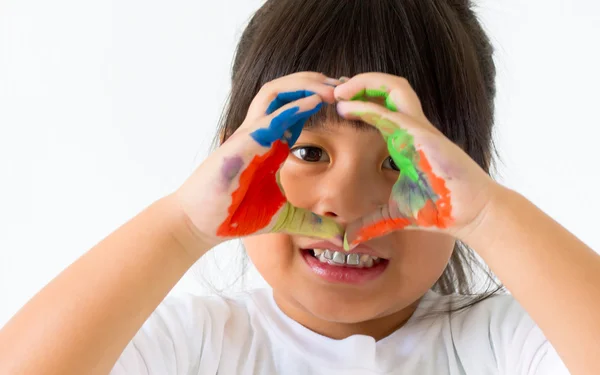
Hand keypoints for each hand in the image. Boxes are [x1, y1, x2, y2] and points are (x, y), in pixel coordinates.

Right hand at [173, 72, 344, 248]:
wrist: (201, 225)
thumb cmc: (235, 215)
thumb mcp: (285, 219)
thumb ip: (311, 223)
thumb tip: (340, 236)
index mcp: (271, 143)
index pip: (297, 109)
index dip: (321, 98)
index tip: (348, 98)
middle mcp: (260, 132)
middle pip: (287, 90)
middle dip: (316, 81)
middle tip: (346, 83)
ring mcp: (249, 135)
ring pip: (274, 92)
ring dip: (305, 84)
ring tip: (333, 87)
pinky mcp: (241, 145)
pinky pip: (268, 117)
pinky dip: (292, 106)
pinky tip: (315, 102)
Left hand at [334, 73, 498, 248]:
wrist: (471, 214)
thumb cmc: (439, 210)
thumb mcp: (393, 215)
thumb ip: (369, 223)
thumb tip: (348, 238)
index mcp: (406, 138)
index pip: (383, 105)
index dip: (360, 98)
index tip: (336, 102)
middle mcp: (413, 127)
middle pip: (389, 87)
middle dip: (361, 81)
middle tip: (333, 88)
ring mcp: (420, 129)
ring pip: (395, 87)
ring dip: (365, 83)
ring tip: (339, 90)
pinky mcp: (424, 137)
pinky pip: (393, 114)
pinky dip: (368, 107)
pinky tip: (346, 107)